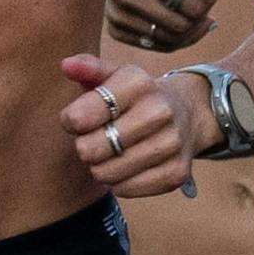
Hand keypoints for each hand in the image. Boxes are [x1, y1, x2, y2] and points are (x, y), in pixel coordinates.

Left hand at [65, 44, 210, 200]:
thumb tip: (67, 65)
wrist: (187, 112)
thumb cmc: (136, 96)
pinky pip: (125, 190)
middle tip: (97, 138)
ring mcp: (170, 144)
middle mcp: (159, 112)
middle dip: (85, 147)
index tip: (79, 119)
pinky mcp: (176, 173)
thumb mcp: (114, 75)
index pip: (80, 117)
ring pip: (106, 174)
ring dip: (101, 167)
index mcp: (138, 83)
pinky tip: (128, 166)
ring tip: (113, 153)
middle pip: (90, 150)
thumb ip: (88, 69)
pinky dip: (119, 182)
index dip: (71, 122)